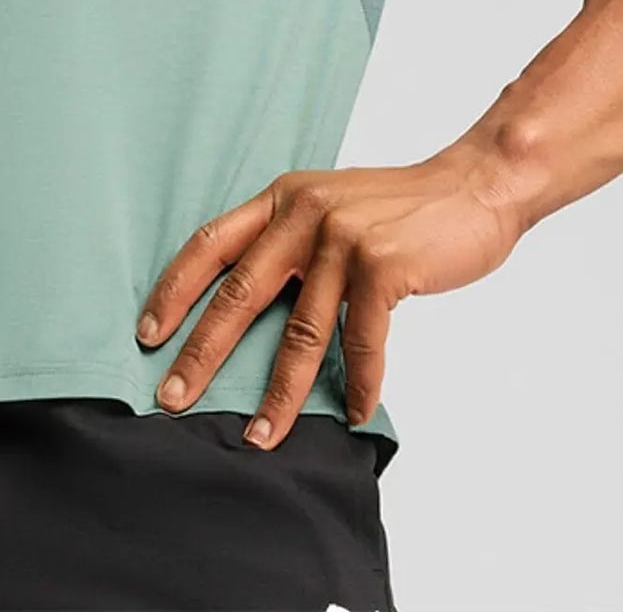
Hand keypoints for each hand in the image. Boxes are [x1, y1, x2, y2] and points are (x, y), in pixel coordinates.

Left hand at [133, 147, 524, 449]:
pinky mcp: (384, 265)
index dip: (175, 289)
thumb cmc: (402, 209)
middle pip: (240, 292)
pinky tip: (354, 411)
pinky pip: (361, 340)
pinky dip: (358, 382)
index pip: (211, 243)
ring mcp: (343, 238)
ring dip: (279, 394)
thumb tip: (249, 305)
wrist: (475, 186)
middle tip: (173, 397)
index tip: (147, 333)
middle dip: (203, 351)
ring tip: (259, 436)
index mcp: (282, 197)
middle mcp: (304, 212)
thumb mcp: (331, 205)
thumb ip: (291, 241)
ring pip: (300, 331)